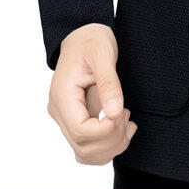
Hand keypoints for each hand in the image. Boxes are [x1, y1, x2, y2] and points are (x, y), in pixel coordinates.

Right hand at [48, 23, 136, 164]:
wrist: (83, 36)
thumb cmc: (91, 41)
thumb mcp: (102, 54)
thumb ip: (109, 83)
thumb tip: (115, 113)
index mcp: (62, 96)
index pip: (80, 131)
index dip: (105, 130)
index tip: (123, 112)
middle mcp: (60, 112)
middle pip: (83, 147)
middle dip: (112, 138)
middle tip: (128, 116)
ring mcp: (67, 118)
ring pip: (86, 153)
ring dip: (111, 146)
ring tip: (127, 122)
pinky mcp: (78, 119)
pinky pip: (90, 145)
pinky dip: (108, 144)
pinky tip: (124, 126)